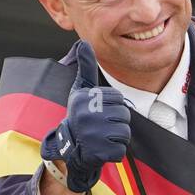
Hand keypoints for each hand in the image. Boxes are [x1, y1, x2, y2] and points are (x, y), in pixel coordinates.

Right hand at [41, 56, 131, 193]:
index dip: (114, 106)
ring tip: (102, 137)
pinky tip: (102, 149)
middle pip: (124, 115)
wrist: (70, 148)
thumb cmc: (80, 116)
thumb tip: (84, 42)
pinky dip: (115, 152)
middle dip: (117, 122)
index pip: (119, 99)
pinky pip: (121, 150)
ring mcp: (93, 135)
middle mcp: (87, 115)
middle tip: (102, 127)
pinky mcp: (99, 153)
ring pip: (125, 133)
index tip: (100, 112)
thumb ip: (87, 68)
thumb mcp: (81, 90)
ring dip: (117, 138)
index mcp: (86, 98)